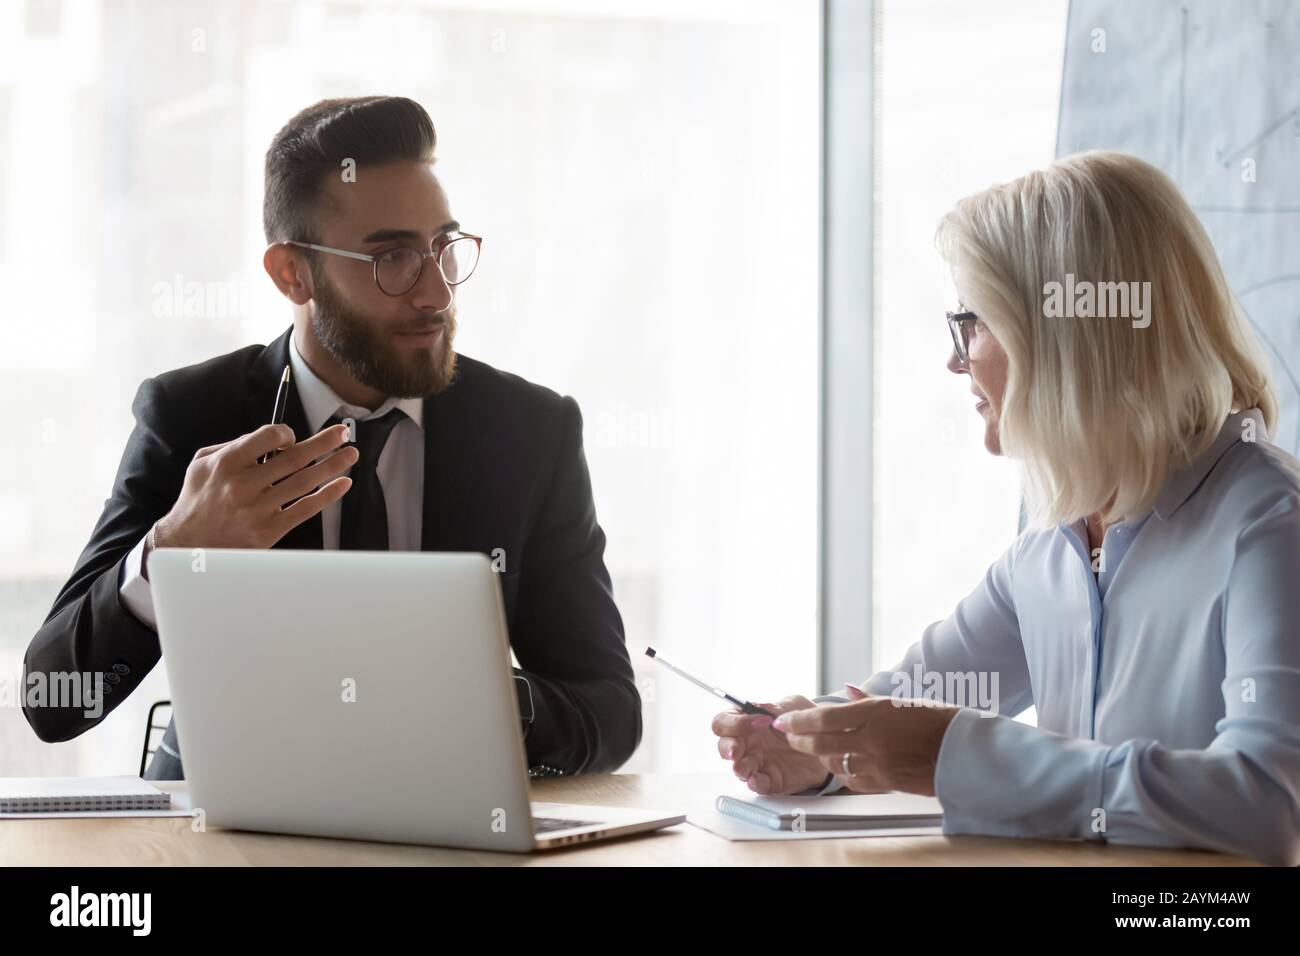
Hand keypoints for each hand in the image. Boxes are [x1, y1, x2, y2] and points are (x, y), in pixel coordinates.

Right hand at [153, 423, 357, 551]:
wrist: (186, 545)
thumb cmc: (197, 500)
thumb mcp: (202, 464)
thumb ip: (233, 445)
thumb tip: (270, 438)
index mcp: (227, 463)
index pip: (268, 436)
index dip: (286, 432)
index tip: (293, 436)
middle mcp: (243, 485)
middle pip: (294, 457)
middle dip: (324, 442)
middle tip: (344, 433)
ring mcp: (258, 509)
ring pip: (304, 482)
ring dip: (333, 465)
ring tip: (351, 454)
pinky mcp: (268, 531)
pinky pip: (305, 509)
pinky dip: (327, 495)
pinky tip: (342, 484)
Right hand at [712, 695, 830, 794]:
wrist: (826, 743)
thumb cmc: (803, 722)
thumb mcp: (793, 706)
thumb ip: (776, 708)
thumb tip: (762, 707)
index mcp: (747, 721)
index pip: (725, 721)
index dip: (734, 722)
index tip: (758, 722)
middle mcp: (748, 743)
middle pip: (724, 746)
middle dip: (728, 748)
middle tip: (736, 750)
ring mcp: (757, 763)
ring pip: (738, 767)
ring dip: (738, 768)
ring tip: (742, 768)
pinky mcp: (770, 780)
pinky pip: (758, 784)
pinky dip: (755, 783)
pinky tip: (756, 780)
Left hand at [773, 692, 960, 795]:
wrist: (965, 750)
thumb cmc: (938, 720)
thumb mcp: (901, 701)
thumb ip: (868, 700)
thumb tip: (846, 691)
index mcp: (874, 713)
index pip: (823, 718)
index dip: (797, 720)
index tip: (782, 720)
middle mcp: (871, 739)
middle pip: (820, 743)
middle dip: (799, 739)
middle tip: (788, 734)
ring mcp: (878, 763)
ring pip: (834, 763)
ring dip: (819, 756)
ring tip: (811, 748)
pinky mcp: (886, 783)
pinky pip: (853, 780)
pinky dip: (842, 772)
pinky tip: (839, 766)